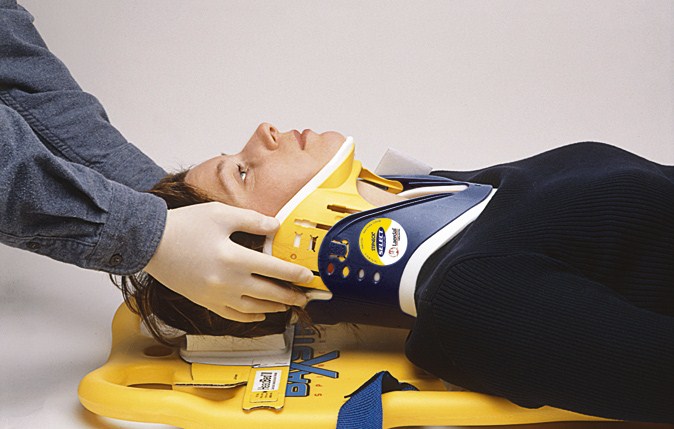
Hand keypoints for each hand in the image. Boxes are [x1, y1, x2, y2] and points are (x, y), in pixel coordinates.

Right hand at [144, 202, 310, 321]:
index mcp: (234, 257)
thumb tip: (276, 227)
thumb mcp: (221, 214)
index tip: (308, 277)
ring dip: (273, 308)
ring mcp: (215, 295)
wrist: (150, 242)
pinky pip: (232, 315)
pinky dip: (250, 317)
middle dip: (290, 296)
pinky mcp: (204, 301)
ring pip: (253, 309)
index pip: (274, 269)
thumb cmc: (185, 225)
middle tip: (305, 298)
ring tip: (287, 306)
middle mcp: (227, 281)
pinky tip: (260, 314)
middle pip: (268, 293)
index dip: (295, 274)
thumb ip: (252, 220)